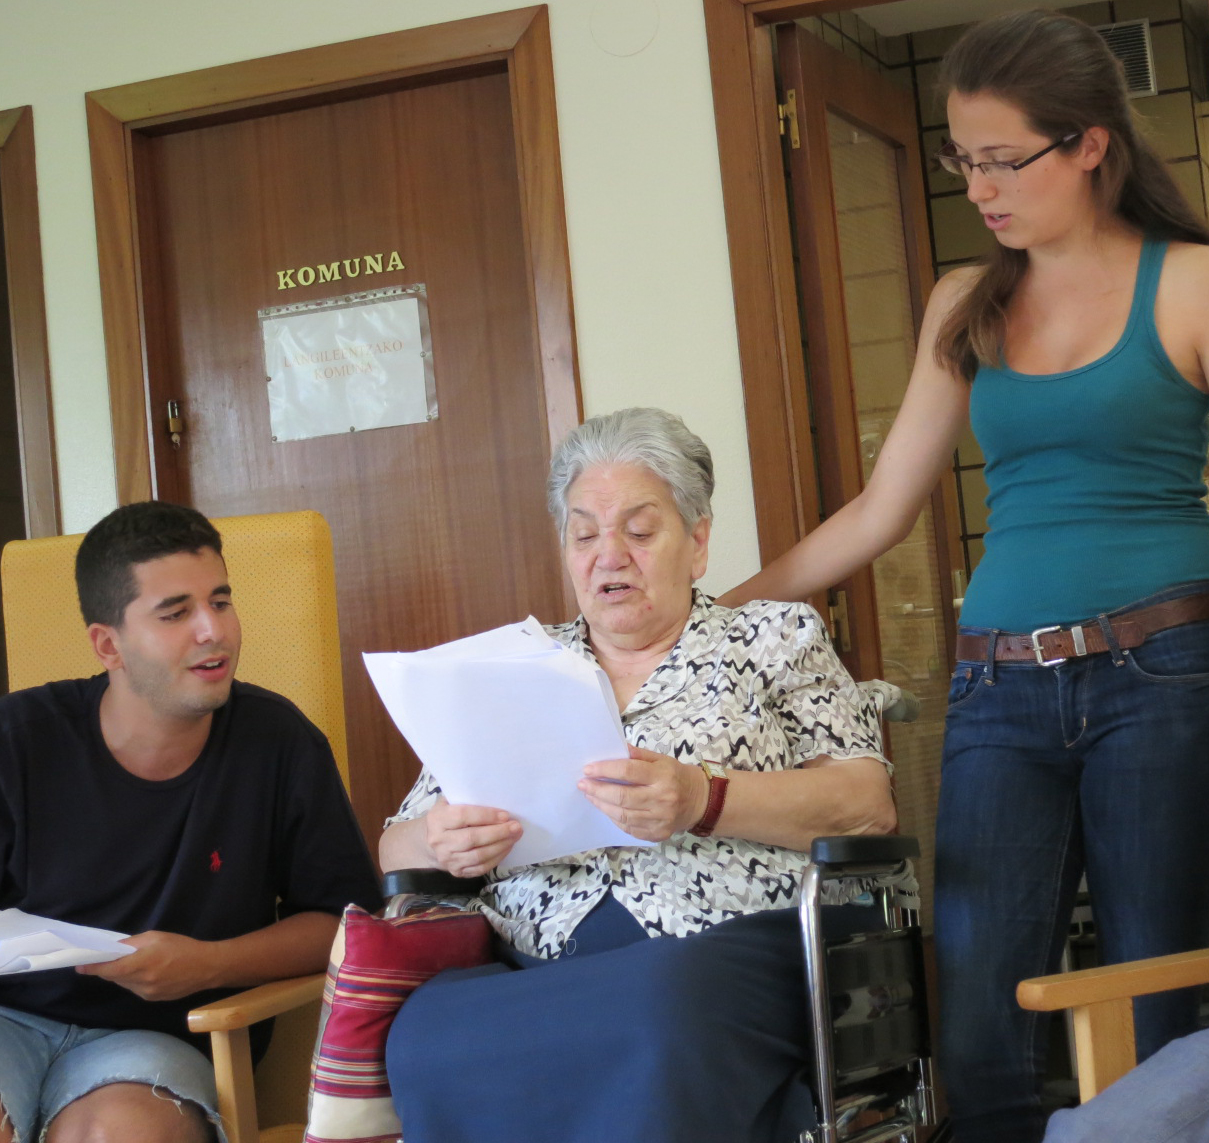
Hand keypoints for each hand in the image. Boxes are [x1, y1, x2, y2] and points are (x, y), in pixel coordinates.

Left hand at [76, 931, 220, 1001]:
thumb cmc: (182, 947)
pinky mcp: (152, 999)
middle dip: (107, 968)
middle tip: (103, 959)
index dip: (93, 967)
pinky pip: (134, 989)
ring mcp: (146, 993)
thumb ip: (133, 943)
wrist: (207, 968)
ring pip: (124, 983)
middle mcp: (141, 982)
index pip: (109, 969)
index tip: (80, 965)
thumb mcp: (157, 937)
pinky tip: (145, 972)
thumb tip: (114, 948)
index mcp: (142, 963)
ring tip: (130, 963)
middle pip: (114, 977)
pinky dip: (133, 980)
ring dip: (121, 974)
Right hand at [424, 797, 521, 877]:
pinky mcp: (457, 872)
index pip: (463, 816)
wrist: (431, 842)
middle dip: (498, 832)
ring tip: (515, 837)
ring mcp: (447, 859)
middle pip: (472, 838)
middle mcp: (439, 841)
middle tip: (516, 827)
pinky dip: (497, 858)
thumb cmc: (447, 817)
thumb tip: (497, 798)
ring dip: (501, 846)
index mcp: (437, 819)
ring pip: (478, 856)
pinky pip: (480, 868)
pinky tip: (506, 848)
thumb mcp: (450, 802)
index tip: (505, 815)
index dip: (486, 815)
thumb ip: (467, 799)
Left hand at [578, 746, 709, 840]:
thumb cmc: (676, 776)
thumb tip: (614, 748)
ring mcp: (660, 819)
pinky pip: (629, 828)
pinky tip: (606, 809)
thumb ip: (638, 755)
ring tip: (590, 796)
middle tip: (582, 784)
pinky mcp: (657, 834)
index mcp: (663, 776)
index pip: (628, 771)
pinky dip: (614, 818)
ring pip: (623, 815)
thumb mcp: (661, 759)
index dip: (605, 770)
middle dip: (598, 790)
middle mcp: (662, 799)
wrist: (700, 801)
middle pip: (623, 796)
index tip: (588, 769)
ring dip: (602, 805)